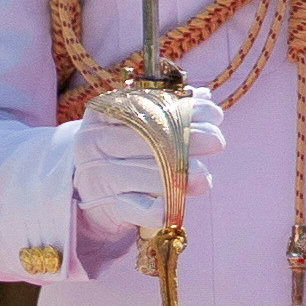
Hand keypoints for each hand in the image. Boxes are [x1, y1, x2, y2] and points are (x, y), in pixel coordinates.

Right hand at [67, 83, 228, 241]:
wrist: (88, 189)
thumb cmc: (122, 150)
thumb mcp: (137, 125)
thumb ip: (168, 110)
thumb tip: (203, 96)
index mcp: (103, 115)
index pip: (144, 107)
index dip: (182, 110)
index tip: (214, 114)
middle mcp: (96, 143)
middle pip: (146, 139)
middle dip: (187, 139)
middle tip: (217, 142)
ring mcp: (100, 175)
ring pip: (143, 174)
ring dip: (178, 176)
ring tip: (205, 178)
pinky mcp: (107, 206)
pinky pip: (135, 208)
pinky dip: (156, 209)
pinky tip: (174, 207)